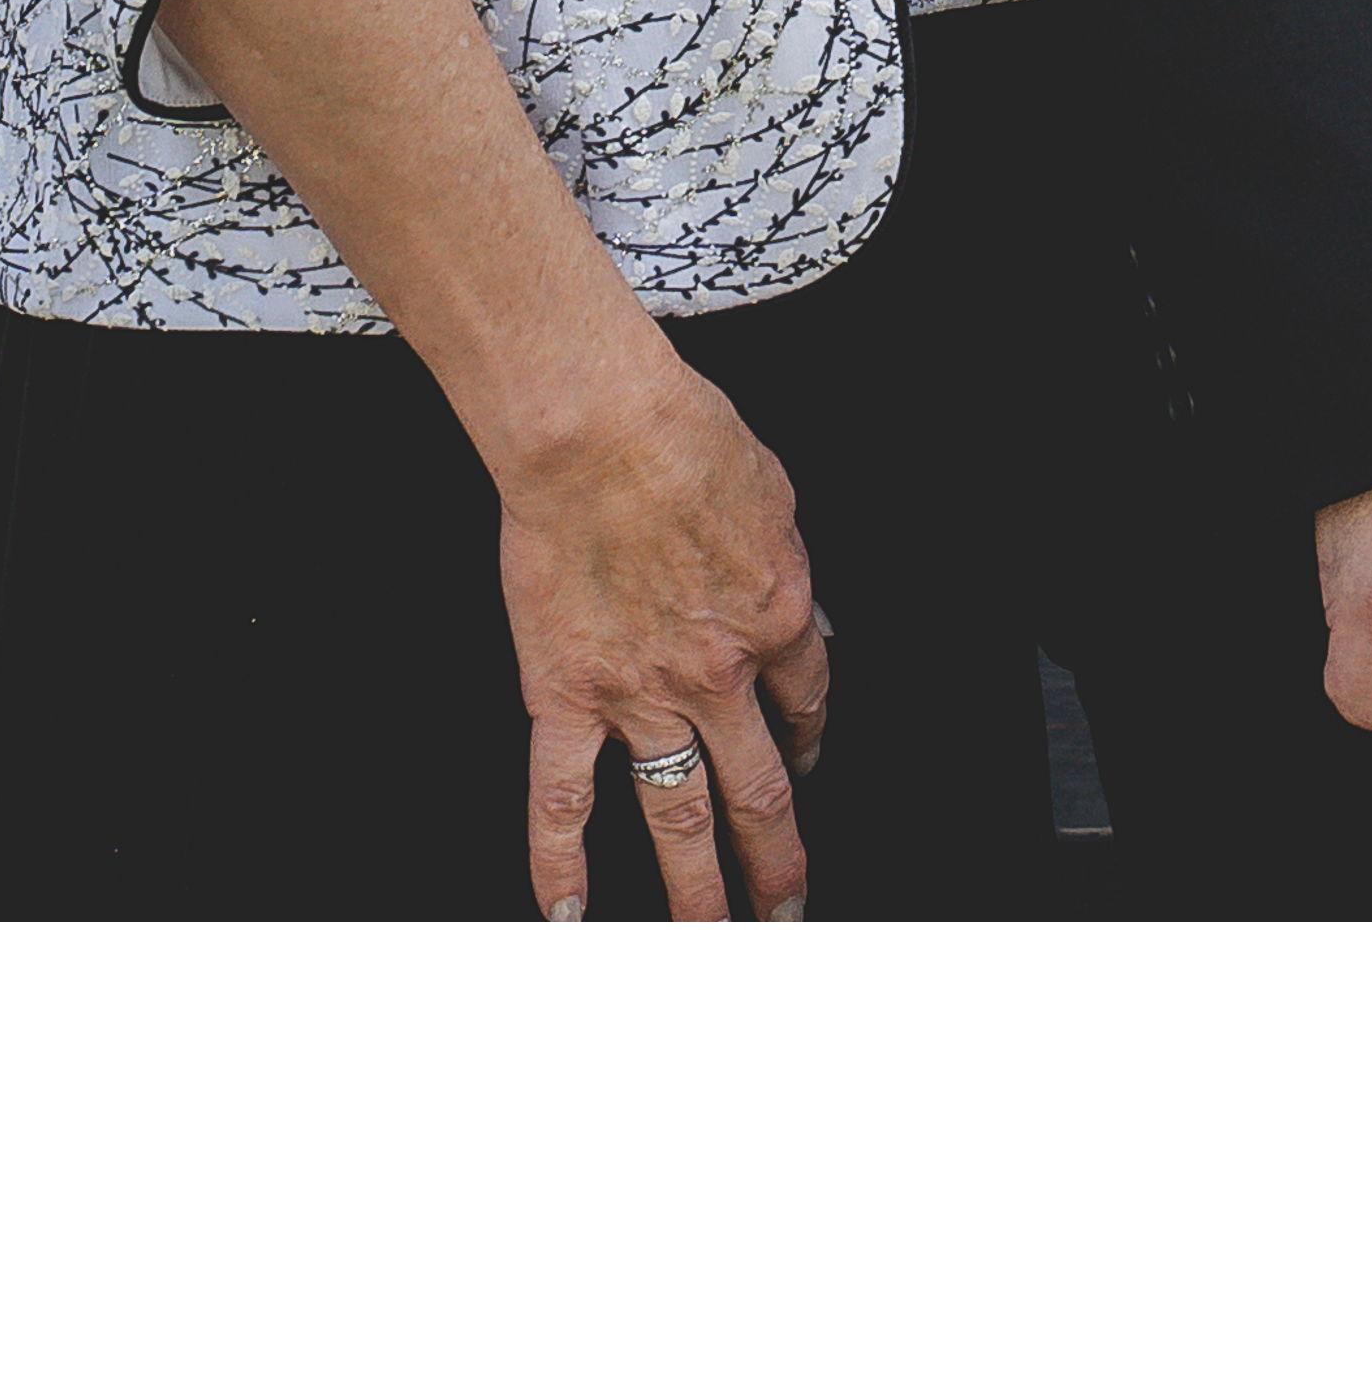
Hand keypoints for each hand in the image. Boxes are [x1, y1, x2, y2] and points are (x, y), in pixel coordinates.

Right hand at [498, 352, 837, 917]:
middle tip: (791, 910)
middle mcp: (719, 676)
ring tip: (715, 939)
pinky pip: (562, 798)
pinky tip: (567, 913)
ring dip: (701, 891)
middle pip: (763, 791)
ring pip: (681, 817)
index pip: (809, 700)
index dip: (811, 738)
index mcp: (778, 617)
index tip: (808, 760)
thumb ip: (781, 556)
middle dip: (781, 861)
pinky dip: (560, 863)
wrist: (602, 433)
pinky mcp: (567, 697)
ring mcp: (643, 697)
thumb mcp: (775, 492)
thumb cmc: (682, 437)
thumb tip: (786, 587)